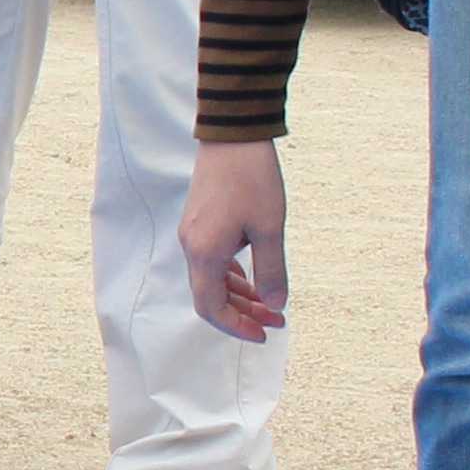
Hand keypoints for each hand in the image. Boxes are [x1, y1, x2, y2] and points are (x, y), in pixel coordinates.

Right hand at [182, 139, 290, 340]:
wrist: (232, 136)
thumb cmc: (251, 178)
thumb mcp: (269, 229)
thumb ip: (271, 271)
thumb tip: (274, 304)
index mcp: (205, 253)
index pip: (211, 308)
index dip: (236, 326)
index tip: (263, 333)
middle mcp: (192, 246)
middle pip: (210, 297)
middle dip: (243, 312)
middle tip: (276, 318)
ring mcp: (194, 234)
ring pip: (212, 279)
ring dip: (239, 294)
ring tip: (270, 299)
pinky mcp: (200, 222)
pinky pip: (212, 260)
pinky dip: (232, 274)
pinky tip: (254, 274)